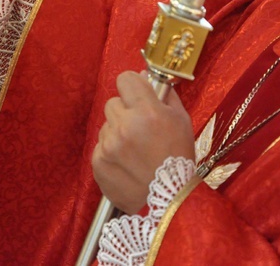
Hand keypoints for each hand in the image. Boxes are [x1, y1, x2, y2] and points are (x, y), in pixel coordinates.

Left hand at [92, 71, 194, 213]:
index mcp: (147, 112)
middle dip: (125, 112)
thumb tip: (146, 76)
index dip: (133, 86)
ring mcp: (108, 145)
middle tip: (140, 130)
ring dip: (117, 133)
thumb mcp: (181, 121)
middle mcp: (124, 126)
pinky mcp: (98, 162)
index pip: (125, 78)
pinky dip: (111, 153)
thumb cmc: (178, 158)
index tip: (138, 96)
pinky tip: (127, 164)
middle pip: (113, 103)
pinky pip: (100, 146)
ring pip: (106, 125)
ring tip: (135, 151)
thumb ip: (164, 95)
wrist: (169, 201)